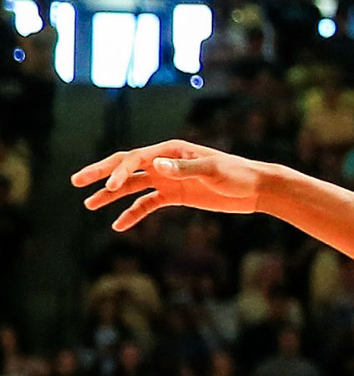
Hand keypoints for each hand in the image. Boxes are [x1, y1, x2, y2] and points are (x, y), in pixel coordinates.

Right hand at [73, 139, 265, 231]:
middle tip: (76, 181)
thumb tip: (154, 165)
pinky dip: (133, 213)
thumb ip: (184, 168)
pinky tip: (118, 225)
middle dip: (101, 173)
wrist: (256, 188)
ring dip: (110, 195)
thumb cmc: (238, 175)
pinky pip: (148, 203)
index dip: (119, 171)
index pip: (136, 158)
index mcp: (171, 151)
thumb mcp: (213, 171)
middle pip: (126, 166)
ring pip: (132, 186)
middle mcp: (165, 162)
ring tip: (88, 204)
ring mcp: (168, 179)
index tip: (109, 186)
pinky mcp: (175, 195)